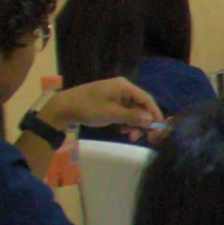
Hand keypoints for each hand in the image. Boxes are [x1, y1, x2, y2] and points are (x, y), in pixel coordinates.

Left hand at [42, 78, 164, 133]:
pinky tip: (121, 130)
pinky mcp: (111, 102)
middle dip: (143, 122)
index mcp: (124, 87)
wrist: (64, 108)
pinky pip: (125, 112)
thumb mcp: (112, 114)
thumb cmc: (88, 108)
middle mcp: (123, 89)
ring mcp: (116, 95)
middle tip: (145, 137)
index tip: (159, 129)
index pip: (147, 99)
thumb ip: (133, 117)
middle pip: (141, 106)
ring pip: (134, 111)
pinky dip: (126, 122)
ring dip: (134, 124)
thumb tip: (151, 120)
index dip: (155, 114)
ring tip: (129, 135)